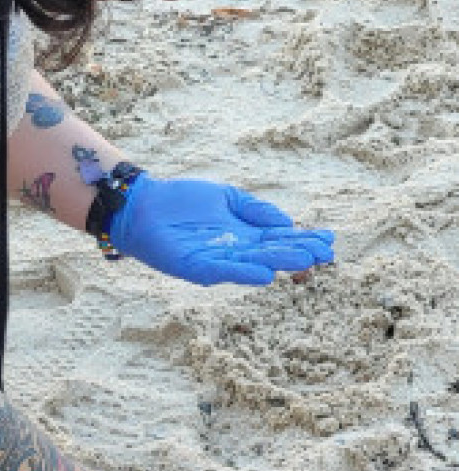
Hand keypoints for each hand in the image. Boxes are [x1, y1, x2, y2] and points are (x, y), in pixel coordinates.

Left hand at [109, 174, 333, 284]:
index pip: (279, 238)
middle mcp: (234, 250)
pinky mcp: (196, 267)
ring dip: (278, 263)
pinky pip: (223, 271)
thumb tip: (288, 221)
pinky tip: (264, 273)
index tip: (328, 240)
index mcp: (244, 234)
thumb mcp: (226, 197)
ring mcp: (217, 260)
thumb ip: (255, 209)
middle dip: (297, 253)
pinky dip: (243, 272)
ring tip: (303, 262)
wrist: (143, 204)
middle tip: (324, 255)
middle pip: (271, 253)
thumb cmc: (183, 200)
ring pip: (252, 263)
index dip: (303, 240)